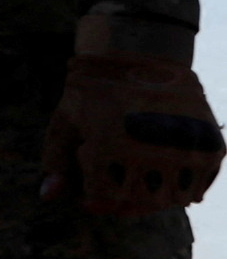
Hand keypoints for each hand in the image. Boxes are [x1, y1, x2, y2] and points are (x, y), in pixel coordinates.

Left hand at [44, 53, 224, 215]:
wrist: (142, 55)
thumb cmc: (95, 92)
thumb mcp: (66, 121)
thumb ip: (56, 163)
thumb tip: (48, 198)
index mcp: (109, 146)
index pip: (102, 198)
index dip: (93, 194)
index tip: (93, 177)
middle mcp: (151, 151)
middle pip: (139, 203)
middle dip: (123, 199)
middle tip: (117, 182)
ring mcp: (185, 150)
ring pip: (171, 198)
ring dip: (154, 196)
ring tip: (141, 177)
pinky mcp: (212, 146)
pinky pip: (198, 185)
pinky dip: (184, 187)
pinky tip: (167, 174)